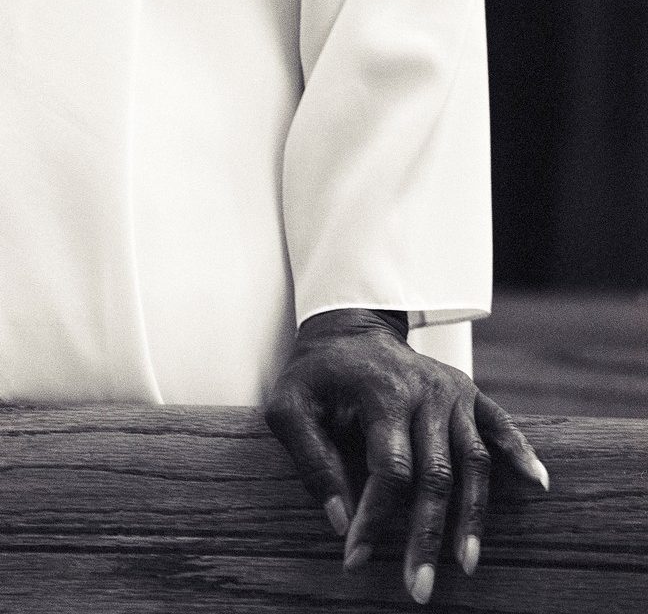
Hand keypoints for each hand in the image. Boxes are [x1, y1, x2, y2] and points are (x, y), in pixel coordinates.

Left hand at [265, 308, 548, 604]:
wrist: (350, 329)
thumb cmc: (316, 372)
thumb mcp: (289, 406)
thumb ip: (310, 459)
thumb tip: (338, 519)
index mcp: (383, 394)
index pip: (389, 470)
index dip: (375, 519)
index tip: (355, 559)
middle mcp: (426, 391)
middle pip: (437, 474)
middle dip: (427, 536)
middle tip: (417, 588)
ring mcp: (453, 390)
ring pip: (473, 460)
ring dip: (473, 515)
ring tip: (466, 563)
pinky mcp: (467, 390)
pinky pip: (499, 423)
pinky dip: (519, 452)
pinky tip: (538, 483)